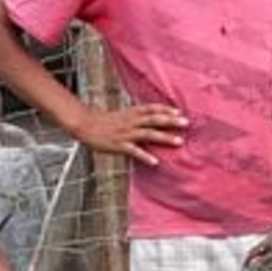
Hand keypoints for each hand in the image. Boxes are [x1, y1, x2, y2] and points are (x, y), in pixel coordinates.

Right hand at [69, 104, 188, 164]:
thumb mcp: (123, 114)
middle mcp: (131, 121)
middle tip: (186, 123)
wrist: (85, 125)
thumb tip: (153, 118)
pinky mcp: (119, 145)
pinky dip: (145, 156)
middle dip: (171, 121)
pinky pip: (134, 151)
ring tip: (179, 142)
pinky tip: (155, 162)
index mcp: (131, 113)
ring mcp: (125, 133)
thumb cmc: (105, 121)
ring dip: (164, 137)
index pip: (151, 108)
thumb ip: (138, 116)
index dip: (165, 109)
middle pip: (153, 119)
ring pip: (148, 134)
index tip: (179, 111)